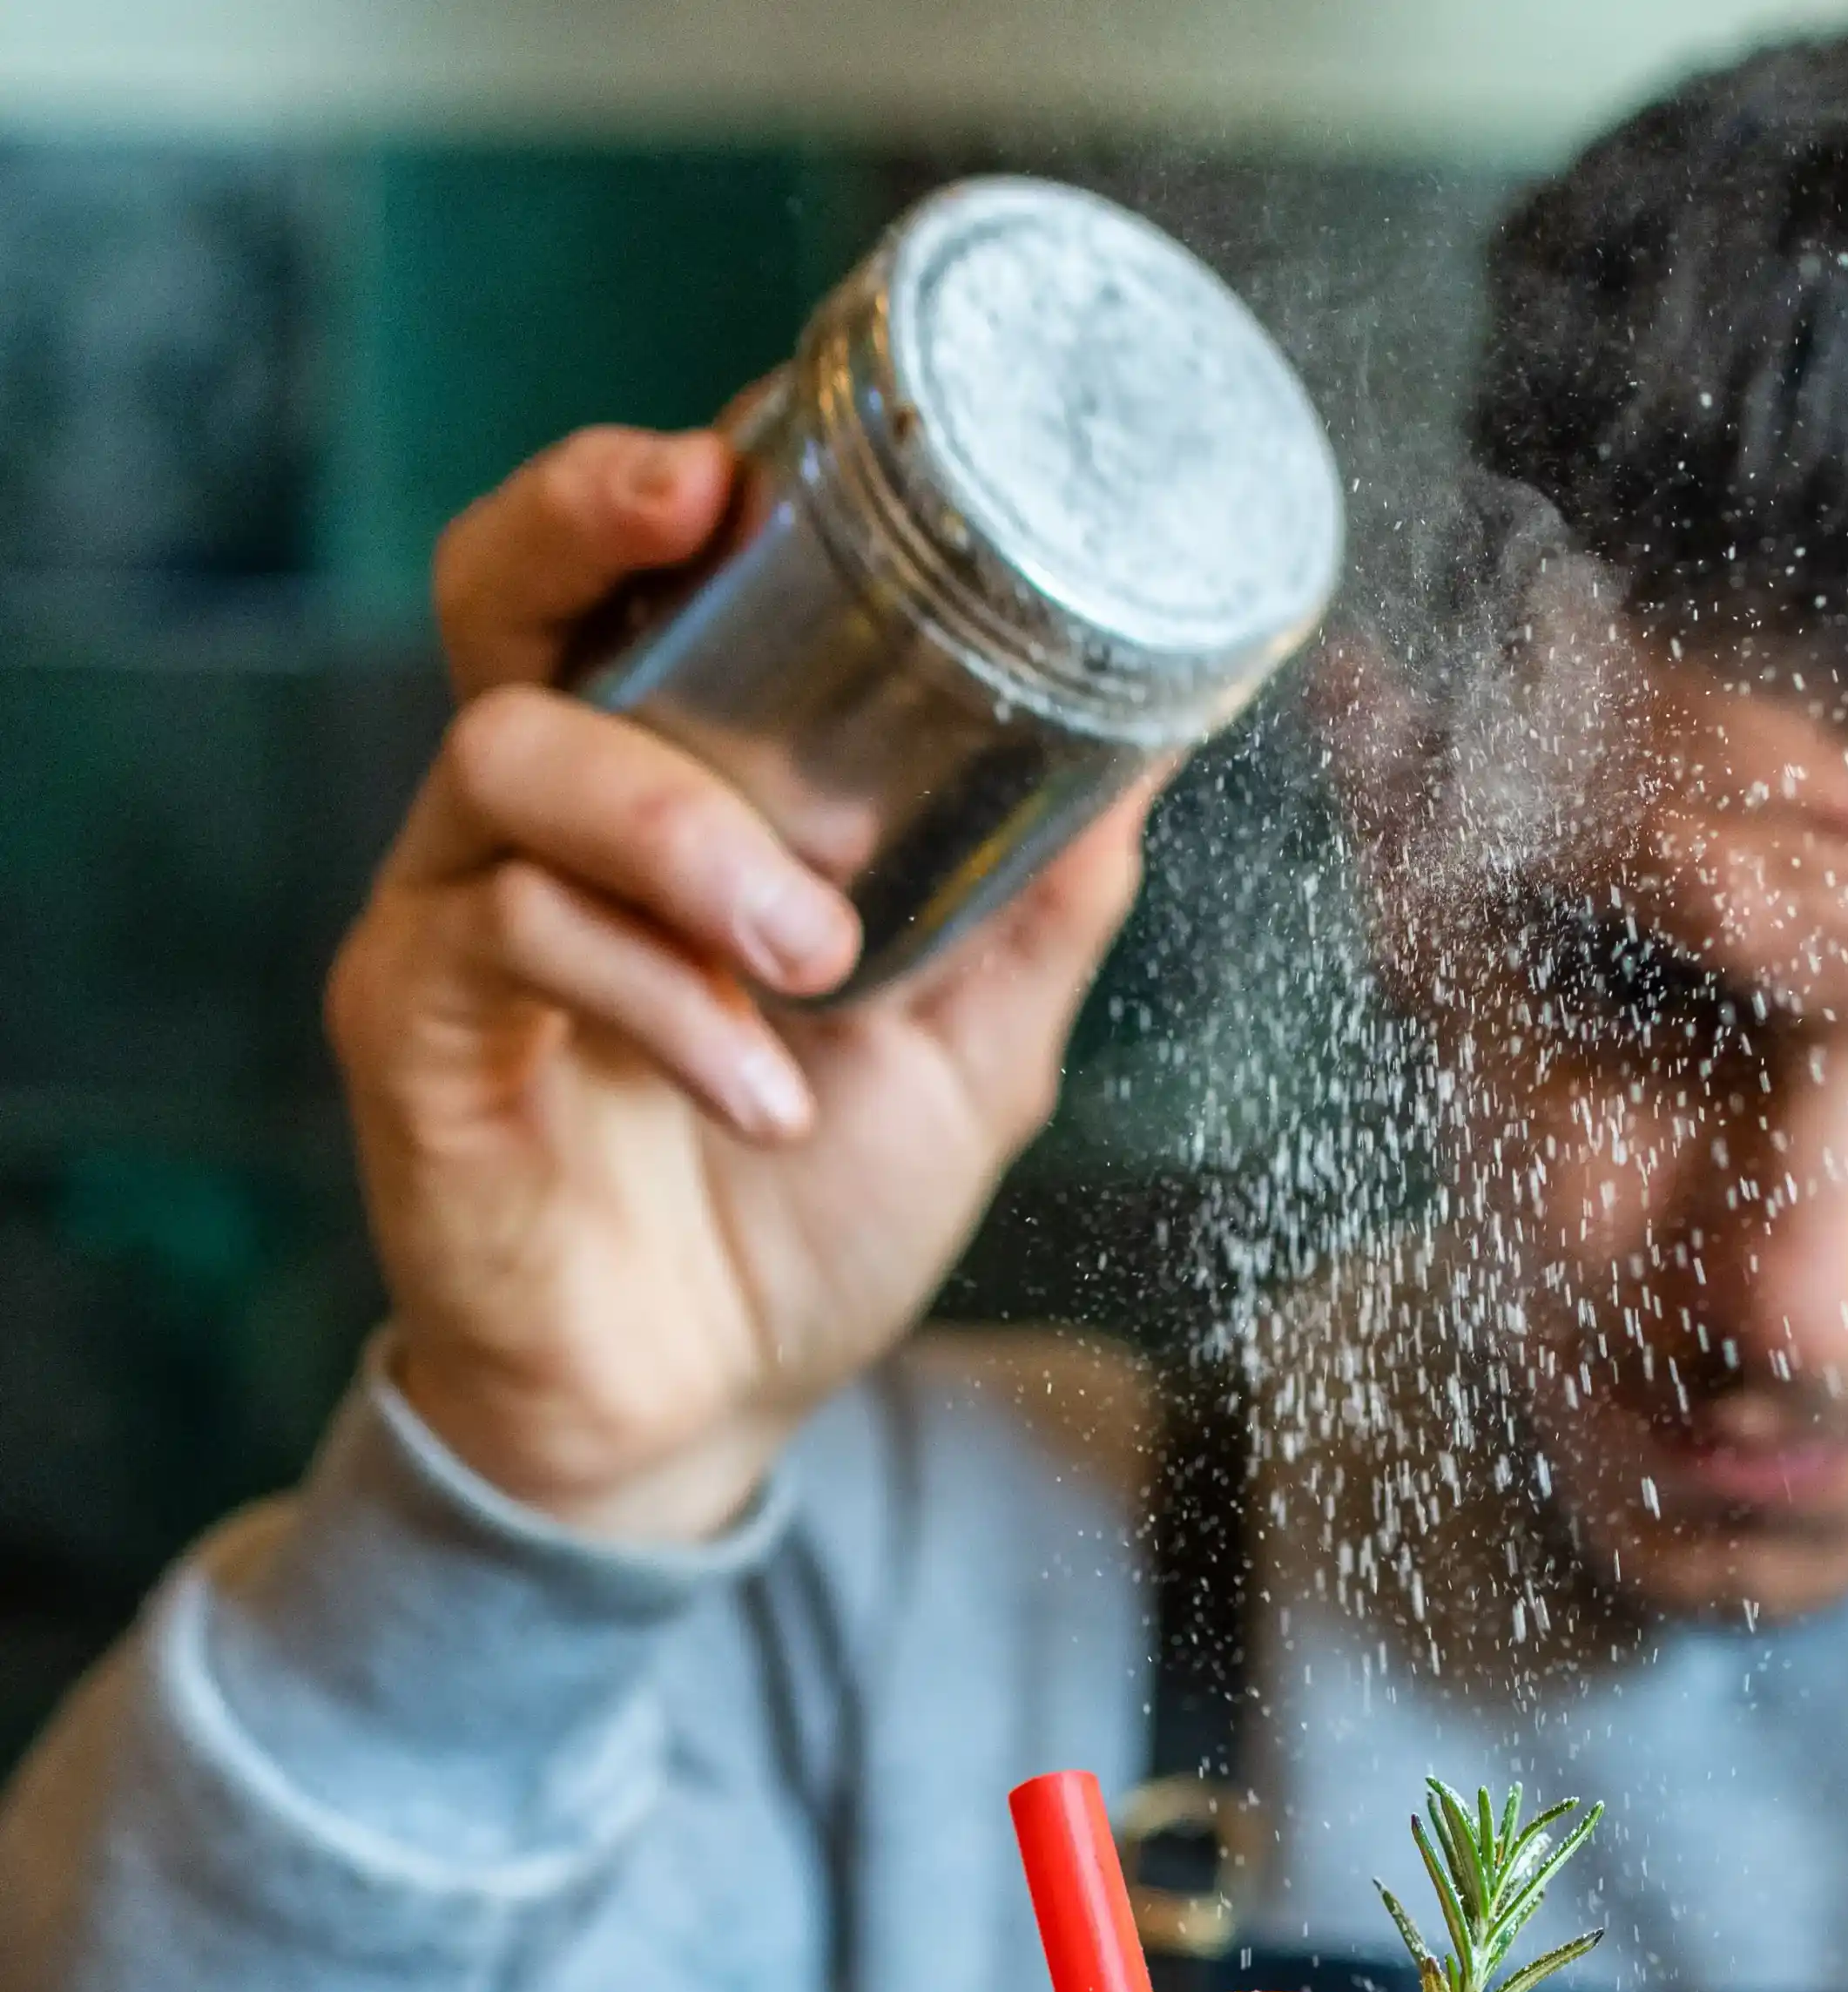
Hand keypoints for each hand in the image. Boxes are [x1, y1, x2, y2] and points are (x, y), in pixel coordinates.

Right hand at [324, 425, 1155, 1542]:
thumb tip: (1158, 747)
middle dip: (587, 517)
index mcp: (653, 790)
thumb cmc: (804, 1218)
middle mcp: (532, 822)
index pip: (630, 582)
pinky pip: (509, 941)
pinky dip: (659, 999)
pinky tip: (759, 1092)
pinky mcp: (412, 1033)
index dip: (670, 482)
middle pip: (501, 591)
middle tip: (699, 503)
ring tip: (818, 957)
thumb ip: (1036, 906)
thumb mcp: (970, 1049)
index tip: (762, 439)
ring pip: (511, 757)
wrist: (699, 1418)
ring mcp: (454, 916)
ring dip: (685, 832)